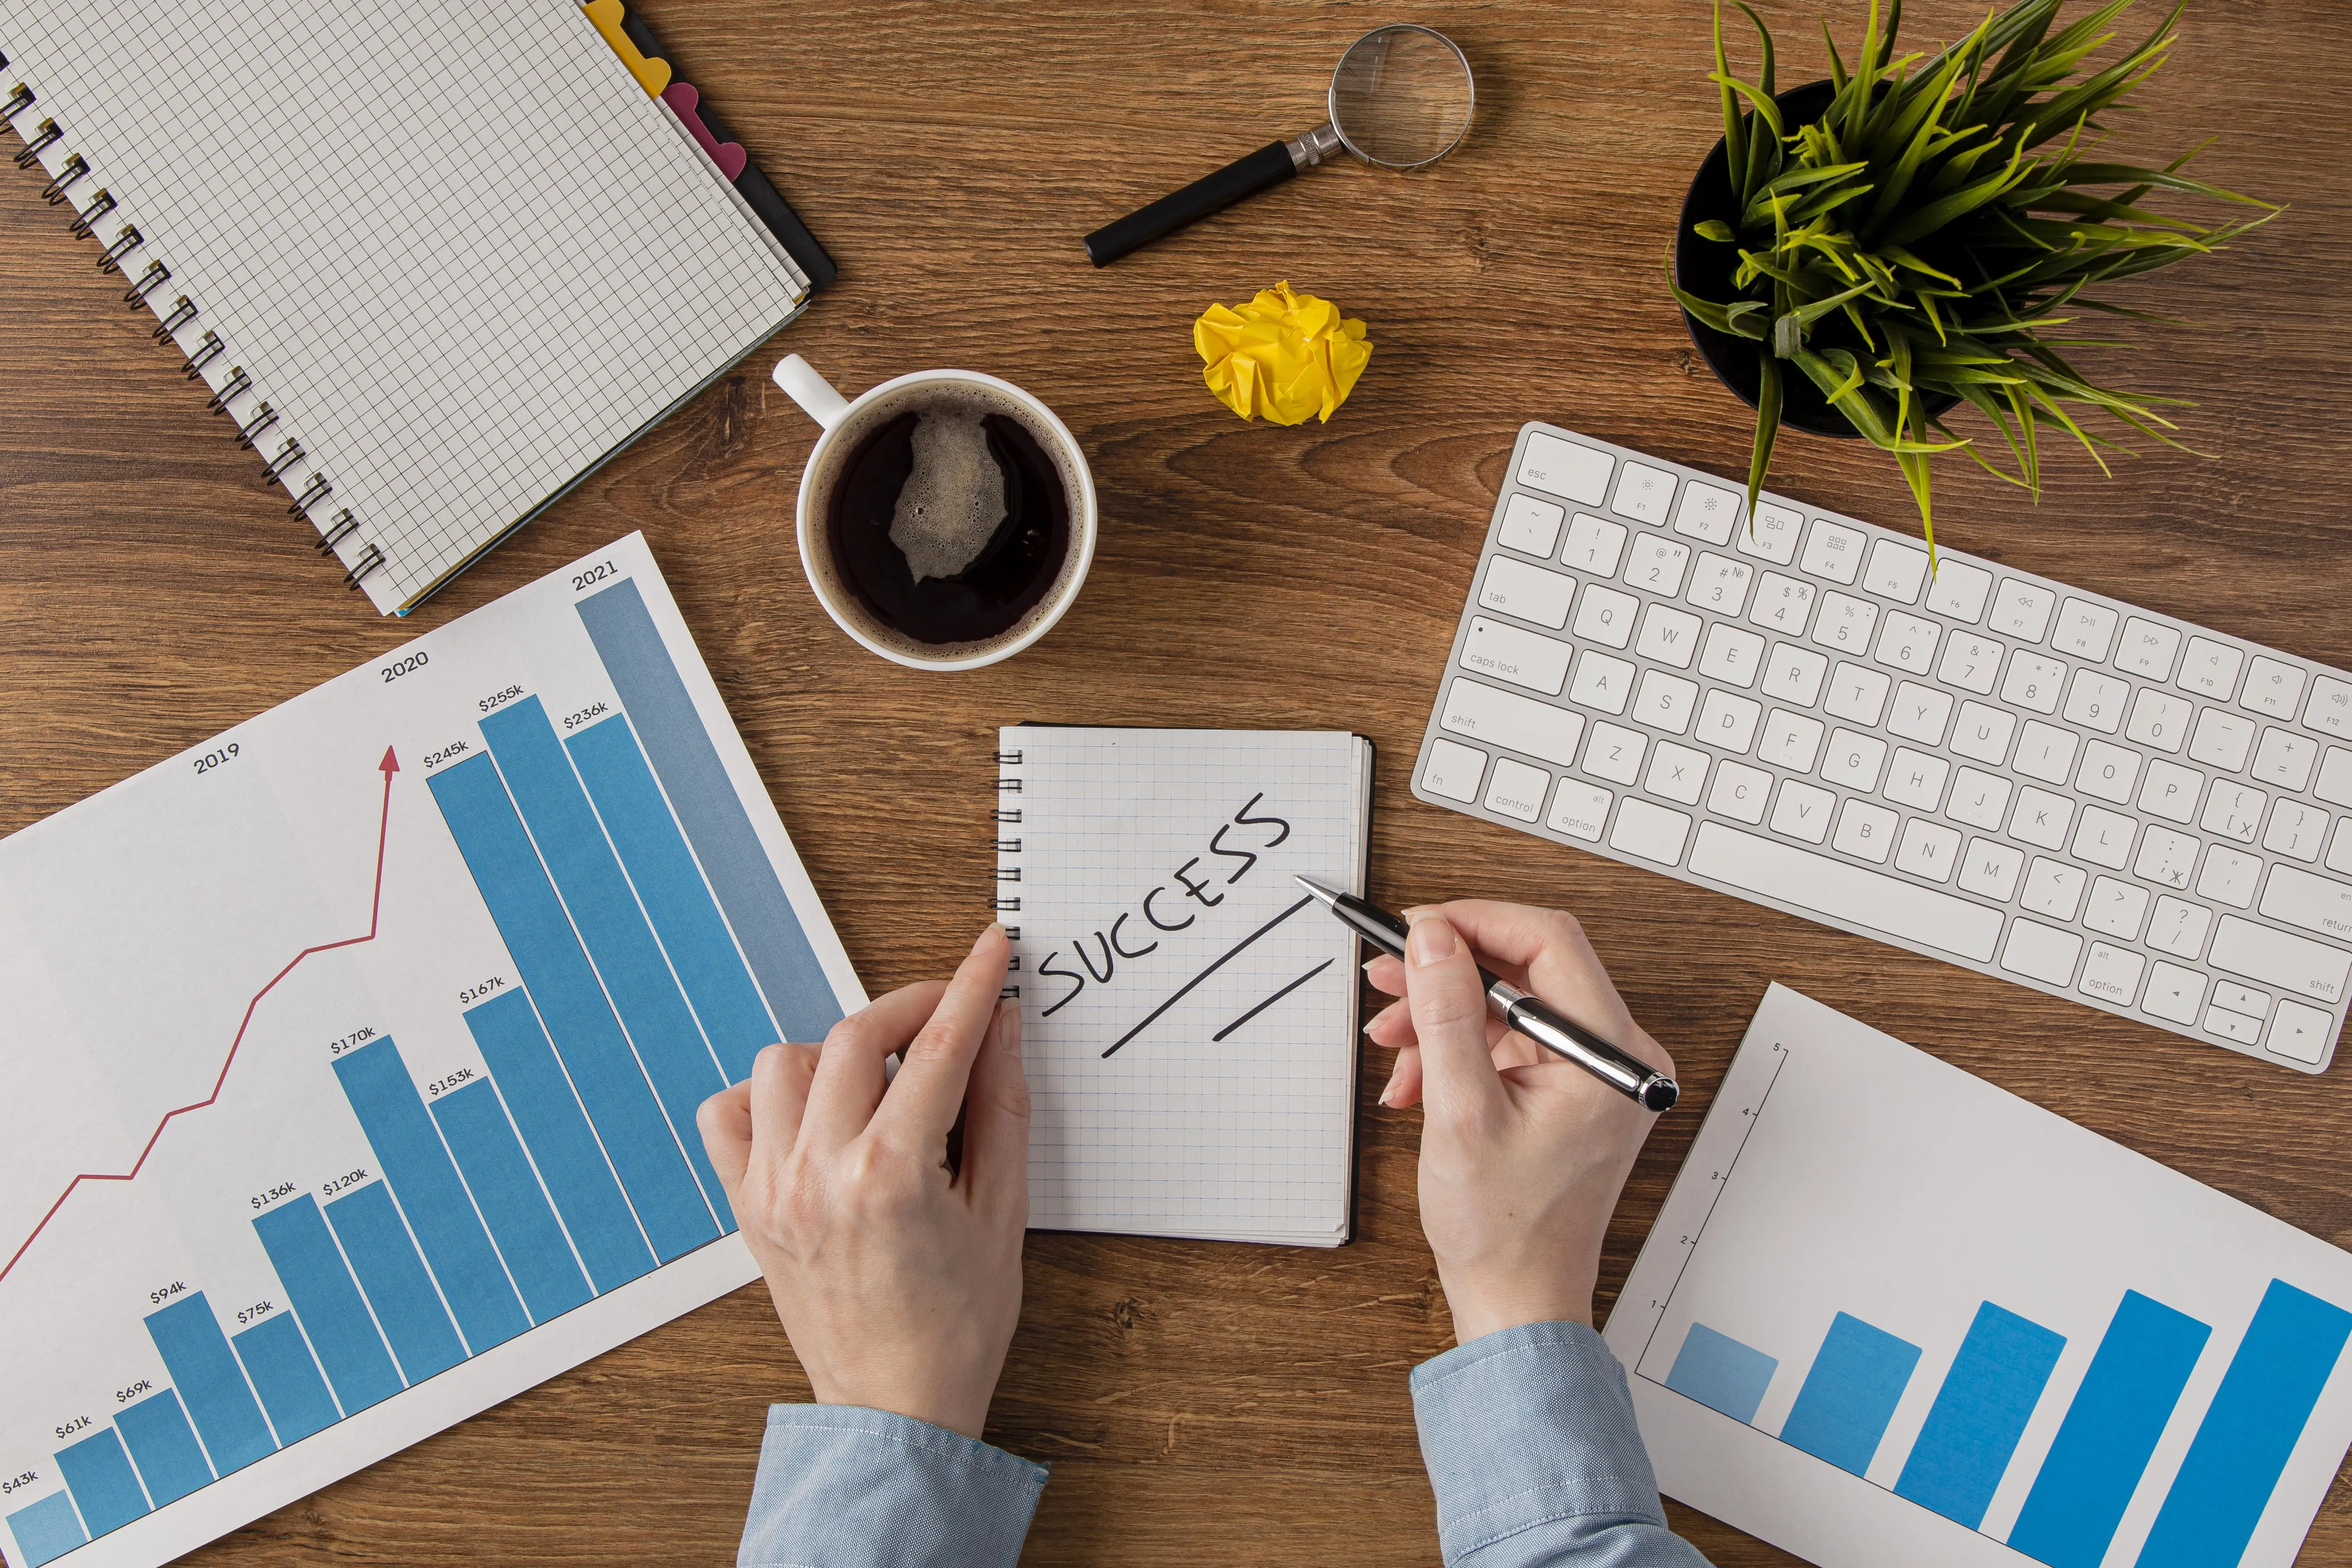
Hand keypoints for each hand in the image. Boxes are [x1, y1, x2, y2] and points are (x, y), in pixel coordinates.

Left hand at [698, 925, 1028, 1439]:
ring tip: (881, 1080)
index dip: (969, 986)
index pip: (936, 1047)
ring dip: (837, 1051)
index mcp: (891, 1176)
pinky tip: (813, 1113)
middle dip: (910, 1006)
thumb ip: (1001, 1108)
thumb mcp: (1002, 1211)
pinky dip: (765, 1096)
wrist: (894, 1406)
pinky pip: (726, 1115)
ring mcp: (772, 1189)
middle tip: (947, 1011)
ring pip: (785, 1062)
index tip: (988, 951)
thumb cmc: (956, 1324)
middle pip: (856, 1036)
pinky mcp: (746, 1208)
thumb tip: (999, 1027)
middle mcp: (820, 1174)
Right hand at [1364, 901, 1671, 1343]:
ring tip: (1391, 1044)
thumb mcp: (1461, 1113)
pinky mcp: (1566, 1089)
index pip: (1549, 942)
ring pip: (1507, 1003)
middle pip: (1525, 968)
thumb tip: (1433, 938)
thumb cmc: (1505, 1230)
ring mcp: (1593, 1074)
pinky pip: (1506, 1040)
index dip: (1474, 922)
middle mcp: (1617, 1057)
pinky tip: (1415, 1079)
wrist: (1517, 1300)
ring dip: (1440, 1016)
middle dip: (1446, 974)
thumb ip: (1447, 1015)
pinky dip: (1455, 1049)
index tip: (1416, 927)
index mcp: (1614, 1056)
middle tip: (1385, 978)